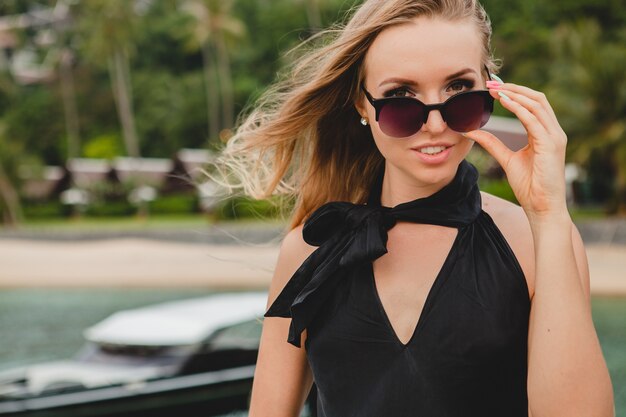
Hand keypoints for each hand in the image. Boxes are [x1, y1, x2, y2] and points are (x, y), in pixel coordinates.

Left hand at [465, 83, 568, 221]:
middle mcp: (553, 132)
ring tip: (495, 89)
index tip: (494, 87)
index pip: (533, 105)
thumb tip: (472, 132)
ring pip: (537, 105)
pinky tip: (504, 101)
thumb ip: (493, 144)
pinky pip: (533, 120)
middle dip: (514, 88)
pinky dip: (518, 108)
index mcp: (546, 134)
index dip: (514, 93)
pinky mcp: (550, 145)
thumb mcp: (507, 160)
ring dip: (515, 94)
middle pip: (537, 99)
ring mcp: (554, 137)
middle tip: (492, 83)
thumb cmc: (530, 186)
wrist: (542, 207)